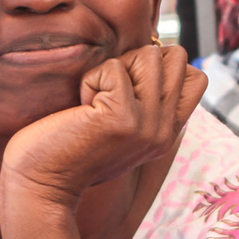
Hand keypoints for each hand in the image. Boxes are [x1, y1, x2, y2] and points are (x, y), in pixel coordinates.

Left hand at [0, 44, 206, 217]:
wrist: (42, 186)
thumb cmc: (70, 150)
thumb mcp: (122, 128)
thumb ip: (145, 102)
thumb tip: (153, 52)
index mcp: (167, 133)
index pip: (196, 78)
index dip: (162, 67)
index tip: (129, 88)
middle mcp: (164, 131)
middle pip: (177, 58)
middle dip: (139, 60)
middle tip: (110, 90)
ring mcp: (147, 125)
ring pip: (150, 55)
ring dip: (115, 68)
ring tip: (95, 100)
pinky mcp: (122, 118)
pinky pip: (113, 68)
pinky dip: (90, 80)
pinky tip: (81, 108)